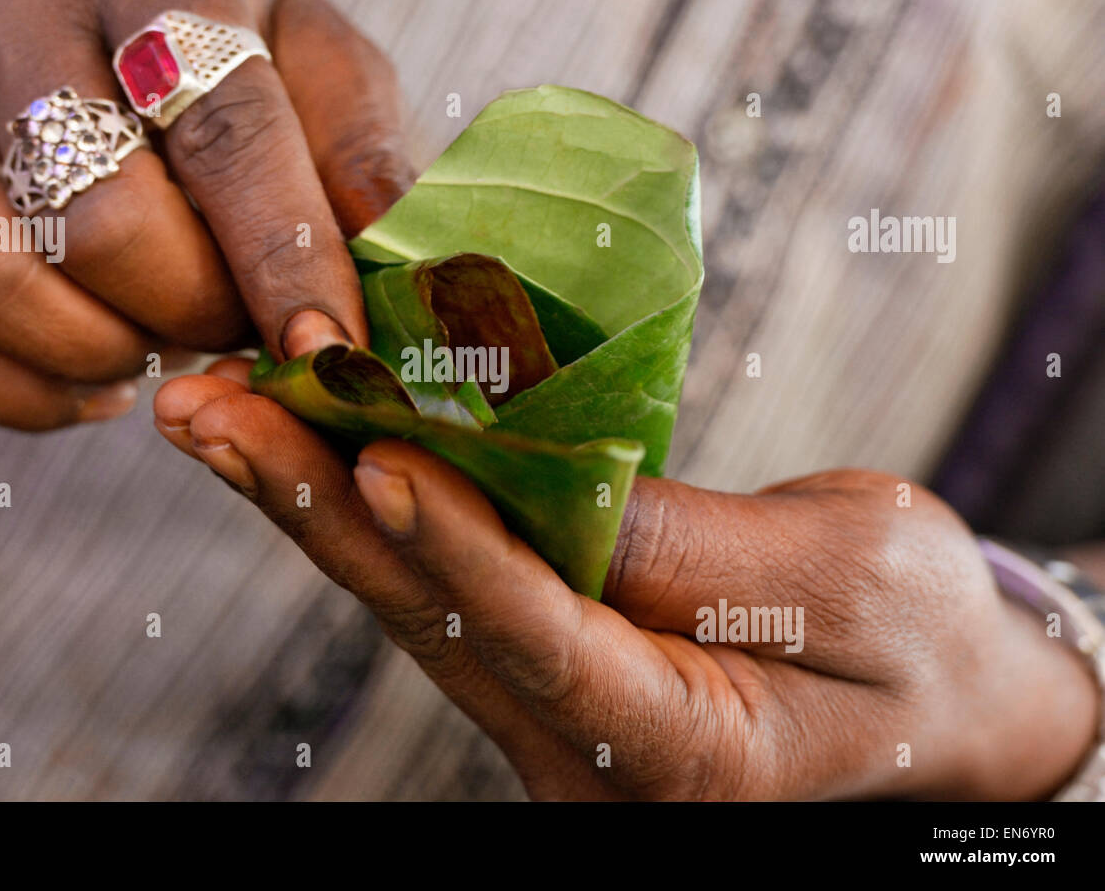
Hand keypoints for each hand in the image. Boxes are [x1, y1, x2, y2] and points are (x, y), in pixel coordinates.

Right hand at [0, 0, 410, 427]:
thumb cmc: (217, 42)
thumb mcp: (309, 55)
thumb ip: (358, 150)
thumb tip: (404, 272)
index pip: (225, 132)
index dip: (282, 258)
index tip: (327, 352)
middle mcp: (17, 27)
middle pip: (108, 226)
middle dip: (197, 310)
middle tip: (239, 318)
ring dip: (107, 352)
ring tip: (163, 335)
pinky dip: (28, 391)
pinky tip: (97, 371)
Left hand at [154, 360, 1100, 799]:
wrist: (941, 706)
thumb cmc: (920, 645)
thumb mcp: (853, 579)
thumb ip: (698, 547)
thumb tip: (551, 476)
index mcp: (680, 744)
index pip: (543, 638)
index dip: (457, 546)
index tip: (375, 455)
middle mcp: (585, 743)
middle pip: (429, 616)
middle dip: (316, 503)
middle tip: (211, 411)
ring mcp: (550, 713)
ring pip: (412, 598)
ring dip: (314, 497)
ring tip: (221, 407)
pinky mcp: (540, 666)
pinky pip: (443, 584)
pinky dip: (371, 505)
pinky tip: (312, 438)